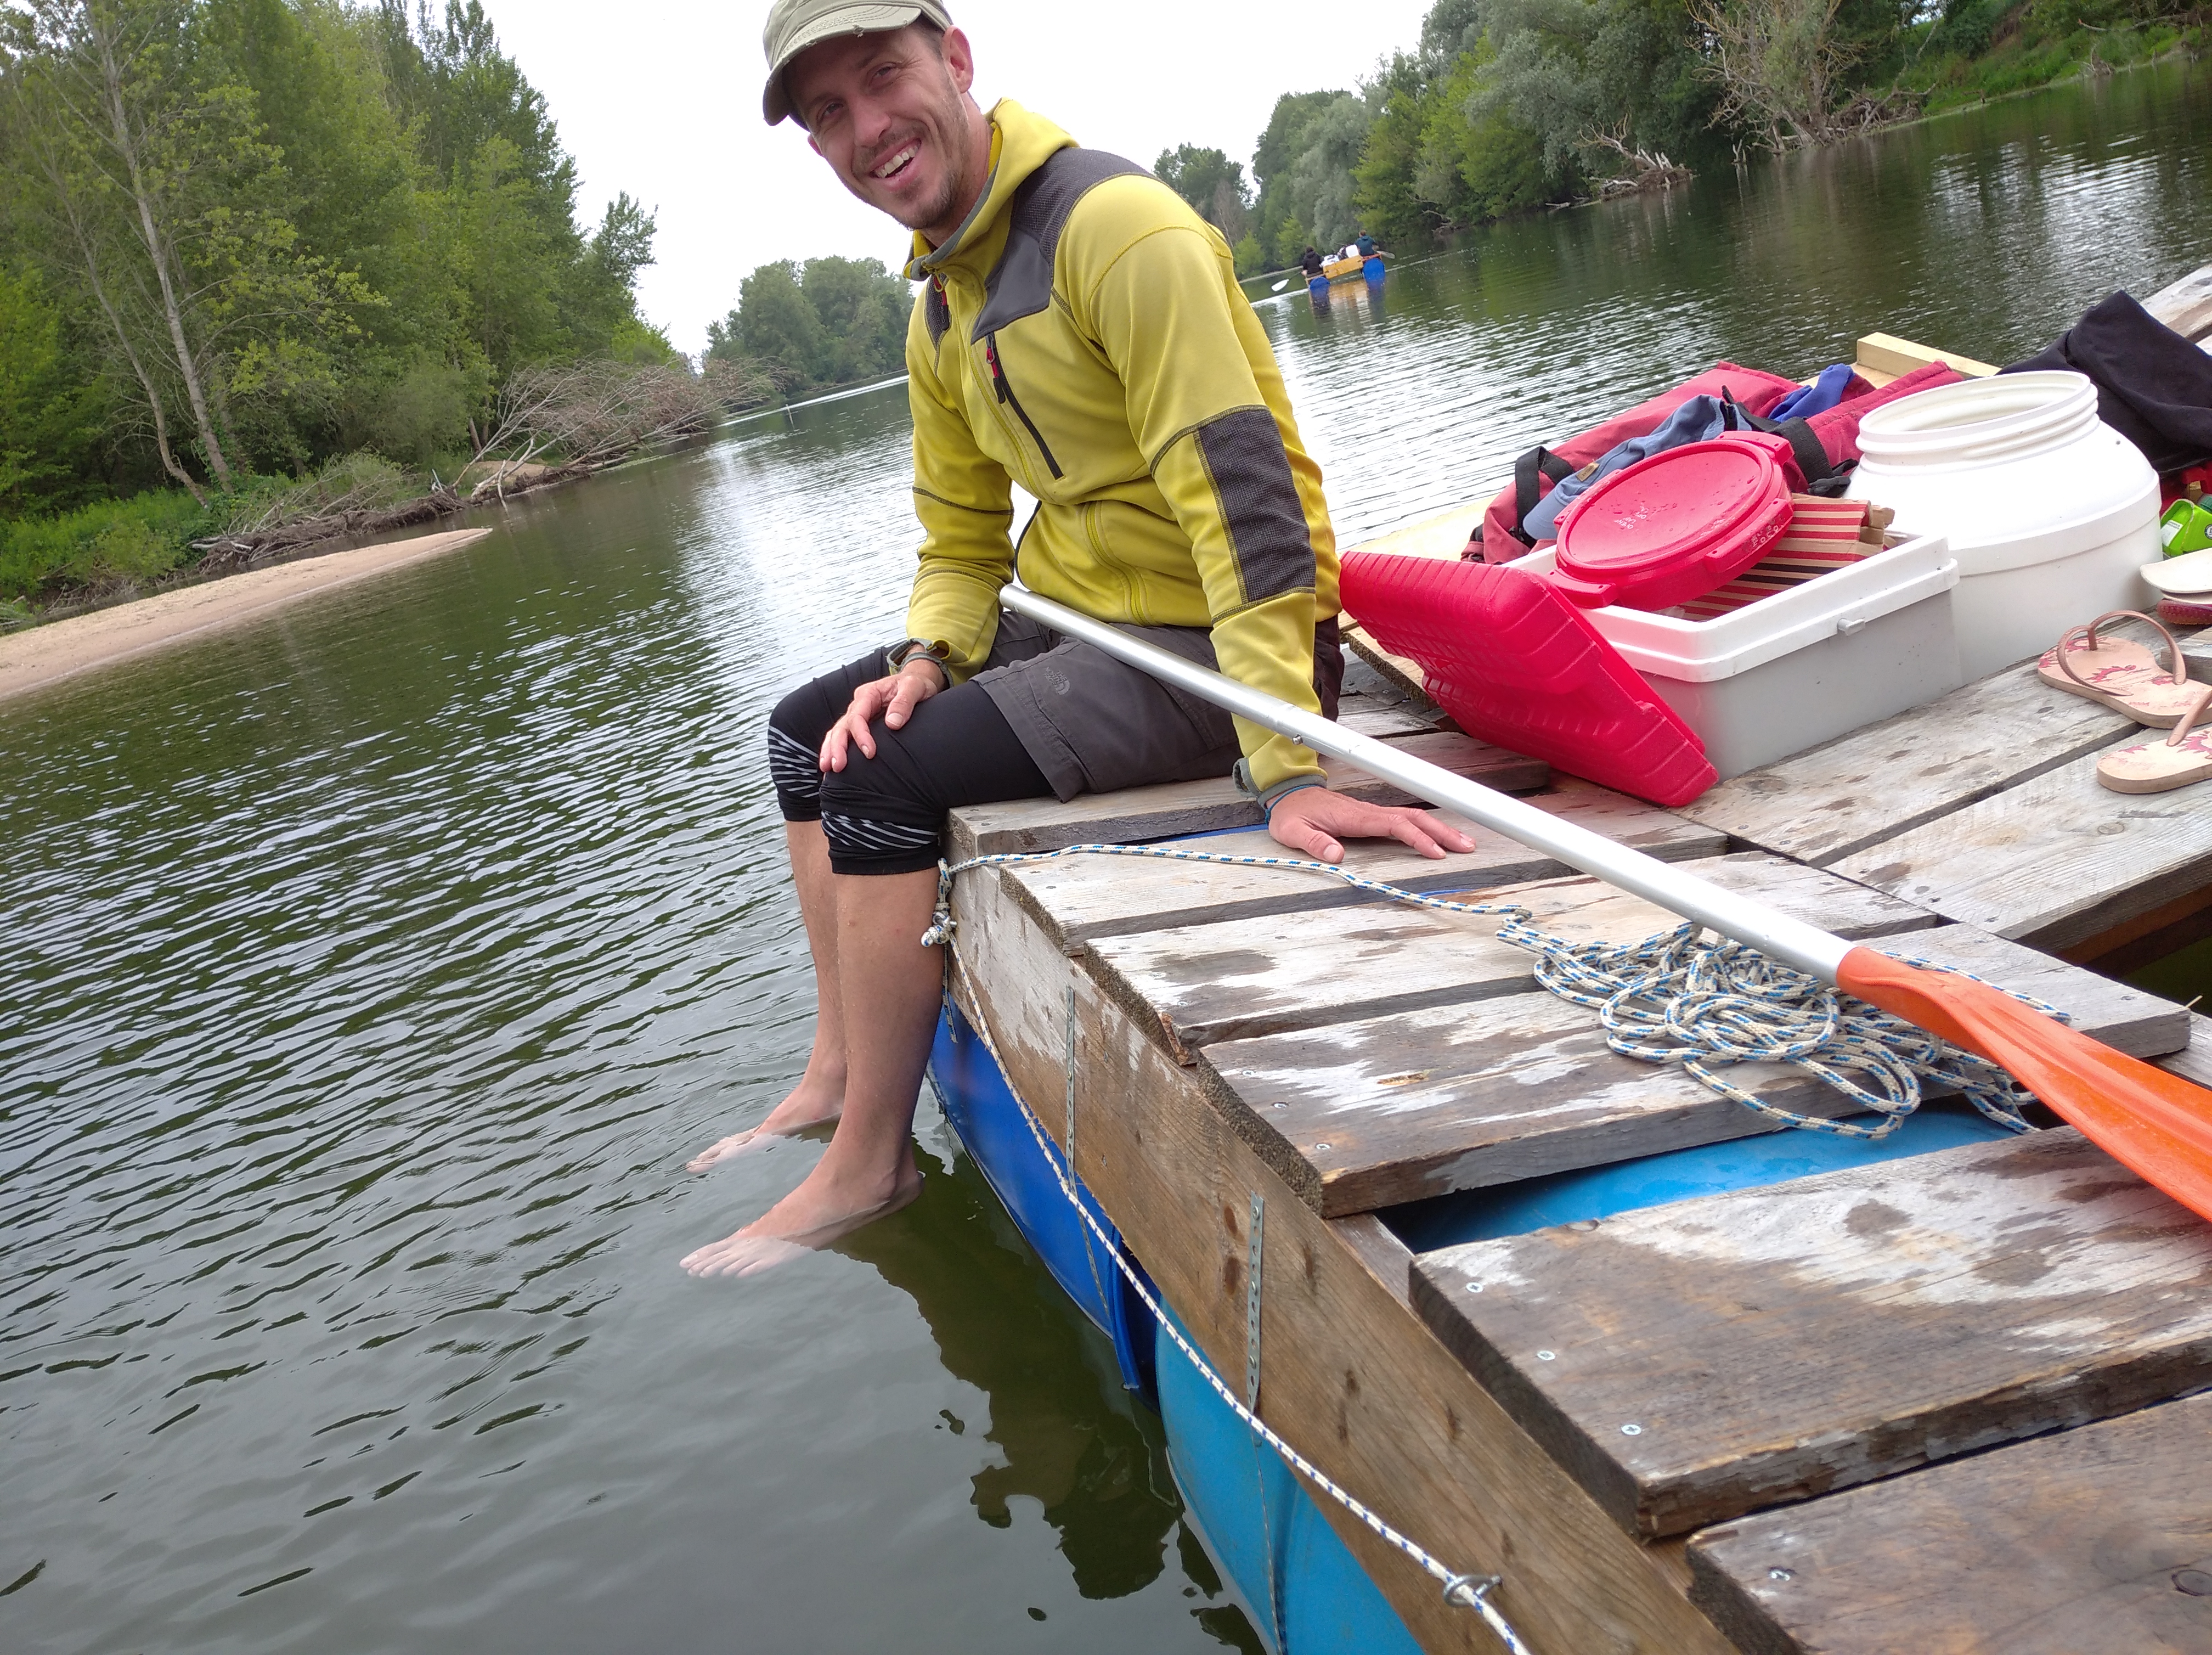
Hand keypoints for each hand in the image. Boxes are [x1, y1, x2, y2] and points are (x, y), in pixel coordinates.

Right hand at [820, 659, 944, 771]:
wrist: (916, 683)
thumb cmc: (915, 684)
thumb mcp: (914, 687)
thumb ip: (904, 702)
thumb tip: (892, 723)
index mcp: (869, 693)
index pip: (857, 716)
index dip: (861, 735)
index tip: (869, 753)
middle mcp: (859, 704)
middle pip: (842, 726)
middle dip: (838, 746)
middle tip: (838, 766)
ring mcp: (858, 714)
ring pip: (838, 732)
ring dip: (831, 750)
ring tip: (828, 768)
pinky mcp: (861, 724)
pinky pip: (844, 736)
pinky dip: (835, 749)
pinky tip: (832, 764)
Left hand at [1263, 786, 1476, 864]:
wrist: (1288, 794)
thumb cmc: (1291, 814)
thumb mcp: (1293, 832)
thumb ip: (1314, 843)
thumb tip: (1336, 856)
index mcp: (1354, 816)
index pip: (1393, 825)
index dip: (1417, 838)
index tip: (1436, 853)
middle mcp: (1367, 811)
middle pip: (1412, 817)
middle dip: (1441, 831)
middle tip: (1467, 846)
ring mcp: (1371, 813)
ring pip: (1412, 817)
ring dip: (1438, 829)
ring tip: (1463, 843)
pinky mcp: (1371, 817)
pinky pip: (1403, 820)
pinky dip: (1424, 827)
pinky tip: (1437, 838)